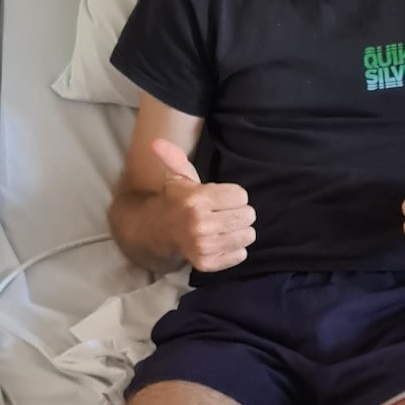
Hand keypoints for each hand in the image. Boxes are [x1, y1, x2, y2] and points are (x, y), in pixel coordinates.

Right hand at [152, 139, 255, 272]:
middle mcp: (200, 223)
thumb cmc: (178, 200)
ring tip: (224, 227)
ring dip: (240, 230)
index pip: (241, 196)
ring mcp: (204, 246)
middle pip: (247, 215)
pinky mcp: (207, 263)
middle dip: (239, 212)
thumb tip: (157, 141)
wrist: (159, 231)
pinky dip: (235, 249)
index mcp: (196, 199)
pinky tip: (221, 241)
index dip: (234, 195)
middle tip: (224, 213)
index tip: (221, 197)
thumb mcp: (178, 177)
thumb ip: (174, 157)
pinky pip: (240, 254)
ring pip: (247, 235)